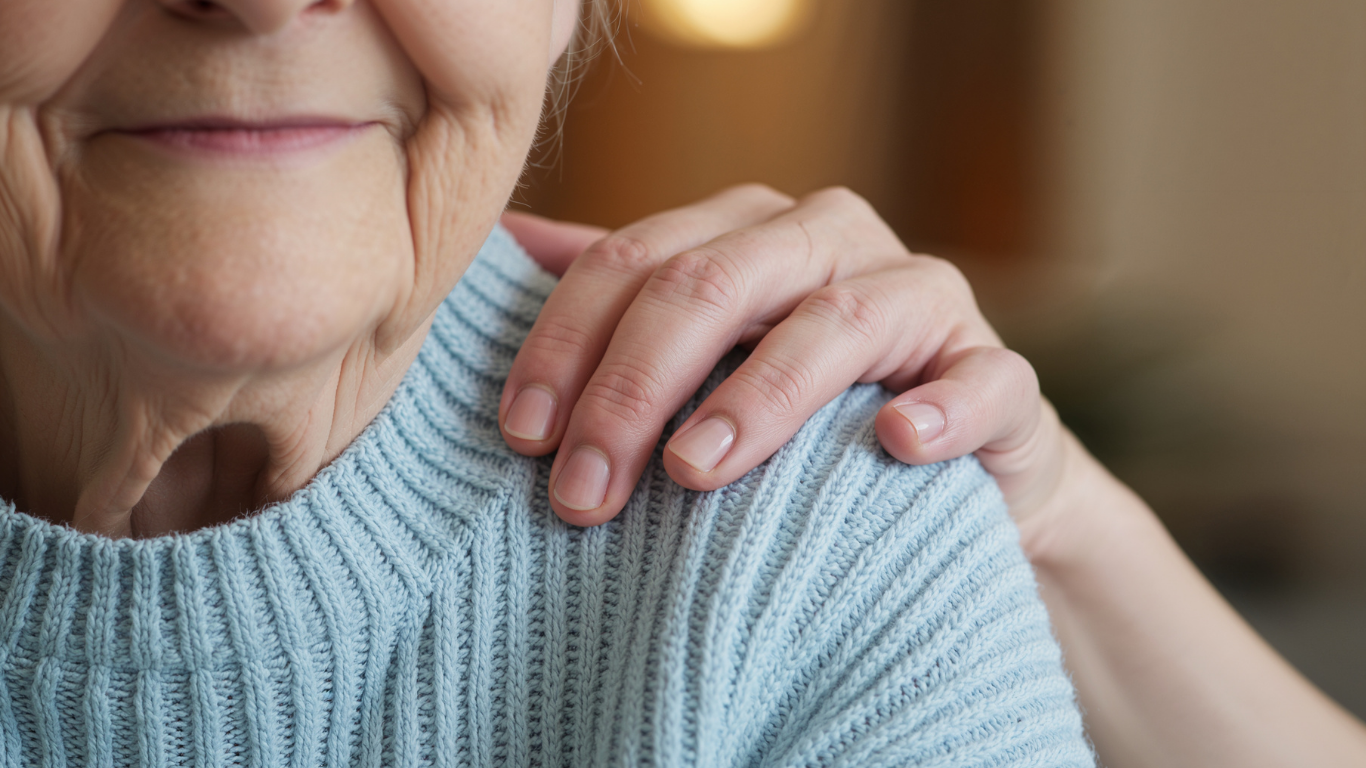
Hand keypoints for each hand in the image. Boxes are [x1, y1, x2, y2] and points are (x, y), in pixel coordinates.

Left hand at [501, 184, 1068, 535]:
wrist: (947, 473)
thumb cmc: (801, 414)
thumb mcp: (703, 351)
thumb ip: (621, 295)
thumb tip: (506, 242)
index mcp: (749, 230)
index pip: (635, 260)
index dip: (566, 343)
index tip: (522, 438)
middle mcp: (833, 241)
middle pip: (716, 285)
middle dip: (635, 388)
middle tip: (584, 493)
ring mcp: (923, 300)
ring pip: (836, 320)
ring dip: (760, 396)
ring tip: (696, 469)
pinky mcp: (1002, 375)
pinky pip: (983, 379)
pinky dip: (942, 408)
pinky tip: (896, 443)